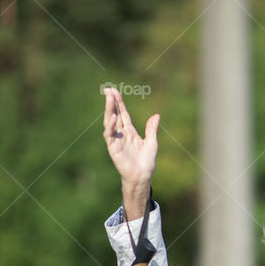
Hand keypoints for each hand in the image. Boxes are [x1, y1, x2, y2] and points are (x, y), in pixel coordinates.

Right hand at [102, 87, 159, 219]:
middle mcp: (121, 134)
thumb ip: (151, 128)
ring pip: (110, 122)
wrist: (143, 176)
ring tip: (109, 98)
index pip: (123, 114)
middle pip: (115, 114)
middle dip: (111, 102)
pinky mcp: (113, 148)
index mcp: (130, 132)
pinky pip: (110, 135)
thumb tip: (156, 115)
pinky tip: (113, 117)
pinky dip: (110, 126)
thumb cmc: (147, 162)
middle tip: (108, 89)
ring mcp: (116, 140)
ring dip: (109, 110)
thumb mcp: (152, 142)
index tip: (114, 91)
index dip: (119, 102)